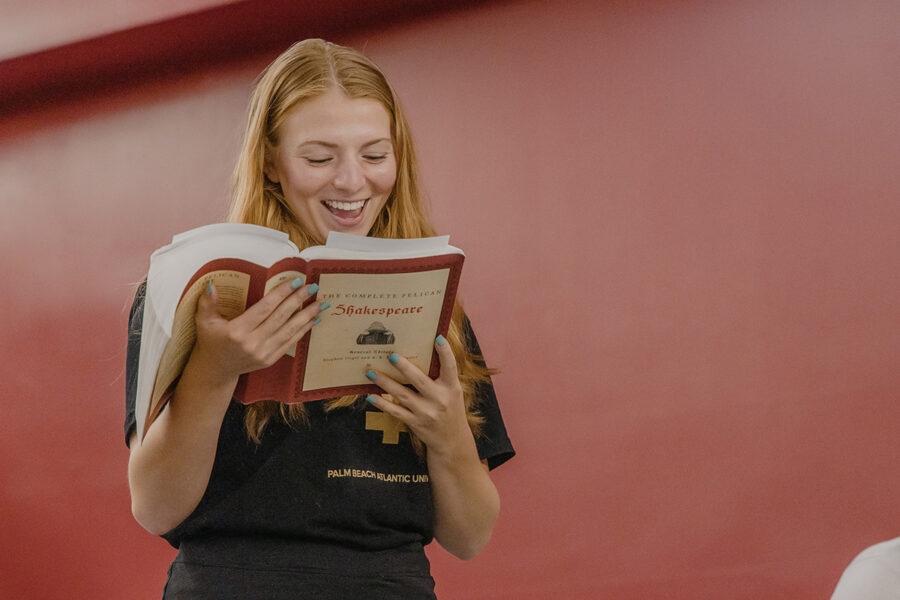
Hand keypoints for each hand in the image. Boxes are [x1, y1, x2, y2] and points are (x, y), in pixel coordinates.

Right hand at [192, 279, 323, 380]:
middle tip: (313, 286)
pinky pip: (291, 342)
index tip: (295, 282)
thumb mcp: (204, 321)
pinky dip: (304, 330)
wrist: (216, 370)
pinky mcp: (270, 359)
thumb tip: (212, 284)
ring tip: (321, 302)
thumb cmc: (211, 342)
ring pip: (290, 330)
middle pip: (281, 317)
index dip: (281, 294)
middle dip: (299, 300)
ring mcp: (264, 353)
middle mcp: (253, 343)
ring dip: (308, 315)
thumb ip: (207, 302)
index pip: (264, 308)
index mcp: (237, 331)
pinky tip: (314, 319)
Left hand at [365, 336, 474, 459]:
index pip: (450, 367)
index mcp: (451, 388)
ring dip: (385, 383)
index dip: (445, 352)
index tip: (437, 338)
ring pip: (403, 395)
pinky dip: (382, 404)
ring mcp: (426, 413)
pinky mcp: (415, 423)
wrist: (452, 442)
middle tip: (391, 355)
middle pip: (420, 381)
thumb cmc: (451, 410)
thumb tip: (424, 353)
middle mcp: (439, 400)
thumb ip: (442, 376)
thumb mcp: (453, 392)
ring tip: (371, 372)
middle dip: (405, 368)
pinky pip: (395, 411)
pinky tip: (371, 396)